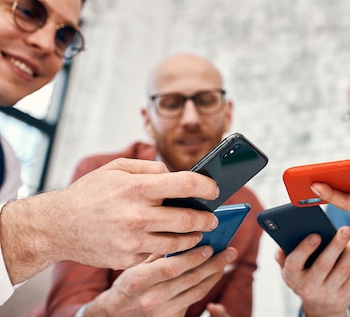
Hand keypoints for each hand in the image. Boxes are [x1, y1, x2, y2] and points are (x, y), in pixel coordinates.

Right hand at [1, 158, 220, 282]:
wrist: (57, 226)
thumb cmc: (90, 193)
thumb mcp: (117, 168)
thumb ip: (151, 168)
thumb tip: (177, 175)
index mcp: (137, 188)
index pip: (186, 185)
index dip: (207, 186)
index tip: (214, 189)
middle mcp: (137, 215)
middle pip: (189, 219)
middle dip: (207, 218)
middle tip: (212, 218)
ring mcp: (133, 241)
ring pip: (178, 242)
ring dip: (193, 237)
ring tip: (197, 231)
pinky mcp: (127, 259)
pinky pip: (157, 254)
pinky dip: (167, 249)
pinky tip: (171, 242)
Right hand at [85, 246, 237, 316]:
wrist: (116, 313)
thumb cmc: (128, 283)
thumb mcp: (135, 265)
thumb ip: (158, 252)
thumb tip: (186, 235)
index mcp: (139, 281)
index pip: (170, 268)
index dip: (192, 257)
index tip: (209, 246)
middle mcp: (151, 298)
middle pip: (189, 280)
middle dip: (213, 264)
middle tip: (229, 250)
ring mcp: (161, 311)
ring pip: (196, 291)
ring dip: (215, 274)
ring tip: (226, 260)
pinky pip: (194, 300)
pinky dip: (207, 285)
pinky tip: (215, 273)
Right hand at [277, 226, 349, 316]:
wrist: (320, 307)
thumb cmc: (304, 277)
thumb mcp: (290, 270)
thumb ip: (283, 256)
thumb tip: (281, 246)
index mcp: (292, 277)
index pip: (295, 263)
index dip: (304, 249)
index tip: (316, 235)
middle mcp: (309, 288)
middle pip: (324, 265)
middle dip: (336, 245)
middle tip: (345, 229)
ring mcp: (327, 294)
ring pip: (343, 270)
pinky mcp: (344, 296)